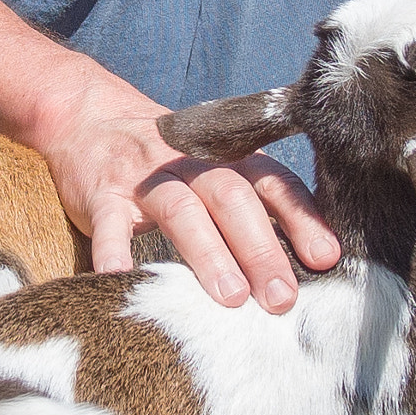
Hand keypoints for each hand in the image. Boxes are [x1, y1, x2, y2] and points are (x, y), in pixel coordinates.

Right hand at [34, 69, 338, 311]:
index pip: (272, 183)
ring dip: (208, 254)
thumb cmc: (170, 160)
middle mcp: (191, 162)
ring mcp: (145, 176)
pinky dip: (115, 253)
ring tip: (231, 298)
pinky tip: (124, 282)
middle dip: (261, 249)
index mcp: (227, 157)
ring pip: (181, 210)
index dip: (301, 218)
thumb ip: (258, 203)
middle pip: (232, 199)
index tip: (326, 259)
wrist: (89, 116)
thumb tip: (315, 259)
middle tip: (282, 298)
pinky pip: (108, 224)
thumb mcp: (215, 167)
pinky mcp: (101, 193)